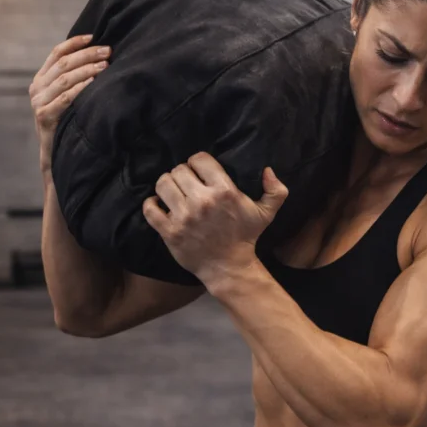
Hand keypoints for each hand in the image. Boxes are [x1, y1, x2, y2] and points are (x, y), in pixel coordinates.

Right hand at [29, 35, 109, 173]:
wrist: (55, 152)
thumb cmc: (68, 120)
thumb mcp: (67, 96)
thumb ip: (75, 78)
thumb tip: (99, 56)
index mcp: (41, 79)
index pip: (56, 53)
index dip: (74, 43)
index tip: (94, 36)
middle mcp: (37, 88)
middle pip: (64, 64)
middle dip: (87, 55)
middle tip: (107, 51)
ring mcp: (39, 102)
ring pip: (65, 79)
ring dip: (87, 70)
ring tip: (105, 65)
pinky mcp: (44, 115)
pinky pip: (66, 98)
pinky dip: (81, 89)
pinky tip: (94, 83)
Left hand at [142, 153, 288, 290]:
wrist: (229, 267)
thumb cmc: (245, 237)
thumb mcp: (266, 213)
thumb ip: (276, 191)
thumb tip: (268, 170)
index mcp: (224, 192)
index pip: (199, 159)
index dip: (197, 162)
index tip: (199, 171)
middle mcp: (203, 201)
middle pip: (179, 170)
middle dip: (182, 174)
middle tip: (187, 184)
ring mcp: (184, 217)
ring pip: (163, 184)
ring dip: (166, 185)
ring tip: (173, 192)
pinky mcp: (170, 232)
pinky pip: (150, 208)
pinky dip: (152, 204)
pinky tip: (160, 205)